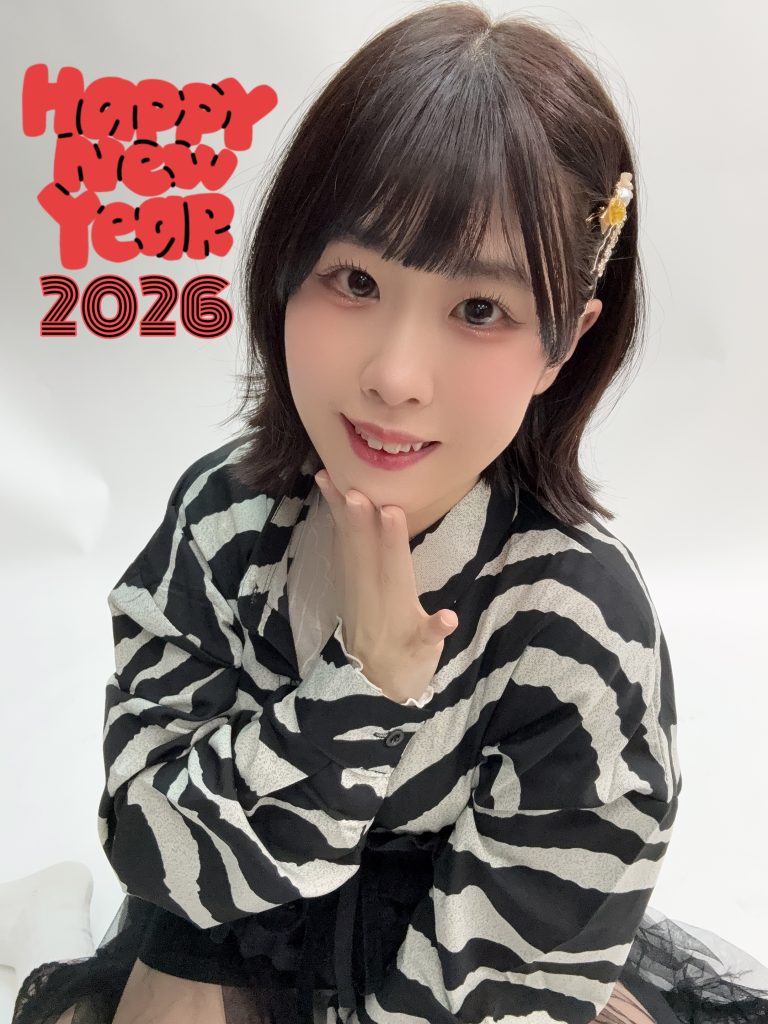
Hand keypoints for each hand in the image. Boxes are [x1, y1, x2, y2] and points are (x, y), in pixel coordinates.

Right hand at [314, 469, 457, 704]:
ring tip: (393, 516)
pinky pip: (426, 637)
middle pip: (366, 555)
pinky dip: (436, 627)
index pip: (350, 541)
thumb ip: (355, 548)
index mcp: (361, 582)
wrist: (376, 687)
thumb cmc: (374, 626)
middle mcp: (373, 597)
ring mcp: (394, 622)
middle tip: (358, 490)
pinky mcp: (416, 647)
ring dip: (393, 551)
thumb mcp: (357, 586)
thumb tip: (345, 501)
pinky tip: (447, 617)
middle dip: (361, 522)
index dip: (341, 509)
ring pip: (394, 583)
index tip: (332, 475)